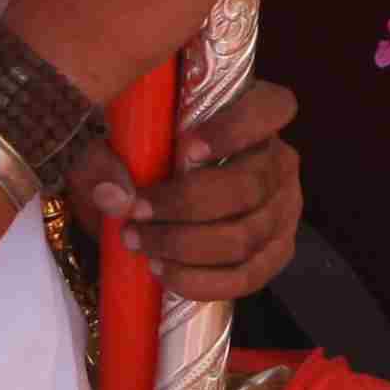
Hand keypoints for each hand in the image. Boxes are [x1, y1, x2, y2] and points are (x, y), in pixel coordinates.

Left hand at [71, 78, 303, 302]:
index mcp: (257, 114)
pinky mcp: (276, 253)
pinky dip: (202, 281)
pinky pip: (248, 277)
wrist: (162, 202)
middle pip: (250, 186)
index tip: (185, 148)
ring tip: (140, 244)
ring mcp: (286, 210)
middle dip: (185, 205)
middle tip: (136, 213)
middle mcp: (281, 161)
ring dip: (184, 246)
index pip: (274, 108)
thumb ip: (104, 159)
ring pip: (245, 236)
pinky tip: (164, 273)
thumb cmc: (147, 155)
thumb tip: (114, 196)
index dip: (236, 129)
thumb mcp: (117, 142)